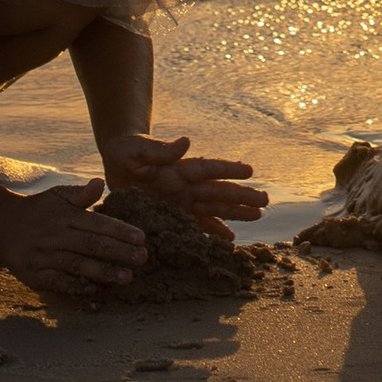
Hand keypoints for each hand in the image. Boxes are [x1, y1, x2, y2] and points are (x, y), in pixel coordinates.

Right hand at [0, 177, 151, 294]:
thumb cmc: (38, 209)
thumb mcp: (57, 195)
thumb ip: (80, 194)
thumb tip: (100, 183)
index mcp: (64, 215)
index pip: (97, 223)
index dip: (120, 231)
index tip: (141, 238)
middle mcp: (55, 236)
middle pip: (91, 245)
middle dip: (119, 253)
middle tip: (143, 258)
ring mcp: (44, 257)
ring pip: (78, 266)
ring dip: (104, 273)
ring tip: (127, 278)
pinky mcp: (35, 276)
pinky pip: (60, 283)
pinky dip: (78, 288)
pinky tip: (97, 291)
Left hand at [97, 130, 269, 237]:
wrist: (115, 164)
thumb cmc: (126, 151)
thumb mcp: (136, 150)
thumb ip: (159, 150)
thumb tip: (186, 141)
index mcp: (179, 168)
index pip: (208, 169)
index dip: (228, 170)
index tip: (250, 171)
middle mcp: (186, 186)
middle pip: (218, 191)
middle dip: (241, 196)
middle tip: (265, 201)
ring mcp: (182, 202)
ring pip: (213, 209)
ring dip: (235, 213)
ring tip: (257, 216)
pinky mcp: (173, 216)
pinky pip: (196, 226)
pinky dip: (212, 233)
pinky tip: (228, 239)